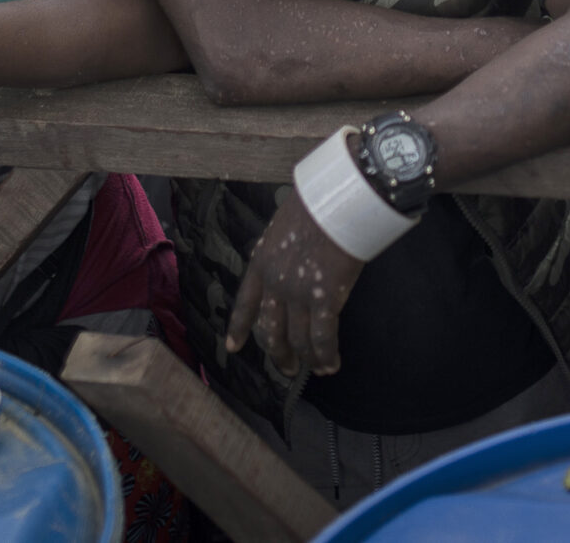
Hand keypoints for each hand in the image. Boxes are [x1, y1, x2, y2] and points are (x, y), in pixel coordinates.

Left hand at [226, 189, 366, 376]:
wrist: (336, 200)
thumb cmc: (317, 203)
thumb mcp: (285, 226)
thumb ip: (283, 251)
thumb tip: (294, 264)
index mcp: (261, 262)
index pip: (245, 303)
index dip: (239, 328)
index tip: (233, 348)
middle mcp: (275, 283)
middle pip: (271, 331)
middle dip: (279, 354)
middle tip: (287, 368)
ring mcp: (298, 294)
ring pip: (297, 339)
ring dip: (307, 359)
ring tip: (317, 369)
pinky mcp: (325, 299)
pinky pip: (322, 337)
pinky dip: (326, 355)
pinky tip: (331, 364)